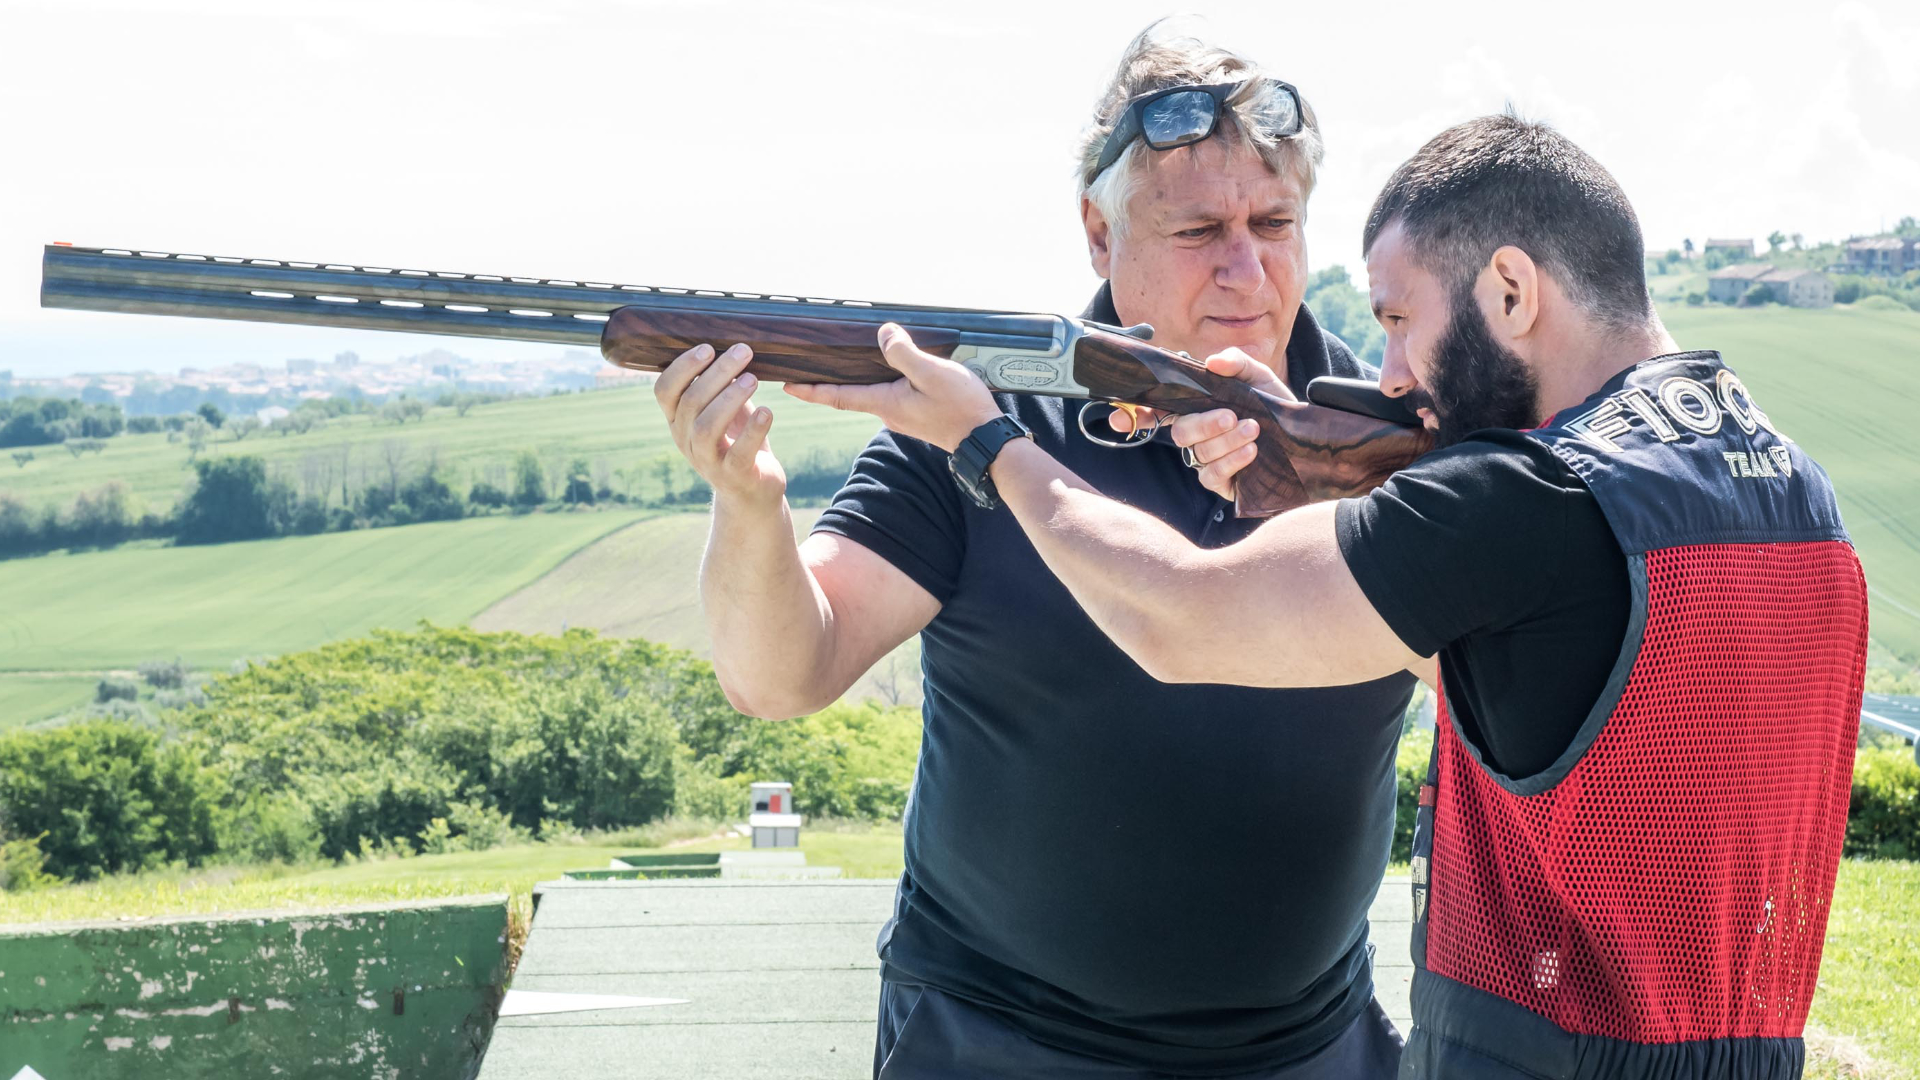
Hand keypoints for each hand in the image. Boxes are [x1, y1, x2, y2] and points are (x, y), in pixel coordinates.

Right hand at [653, 341, 785, 508]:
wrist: (753, 492)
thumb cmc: (738, 441)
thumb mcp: (725, 411)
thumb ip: (722, 385)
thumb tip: (730, 343)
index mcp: (678, 421)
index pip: (664, 391)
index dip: (682, 367)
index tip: (708, 347)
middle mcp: (686, 441)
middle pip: (691, 402)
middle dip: (716, 373)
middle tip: (743, 352)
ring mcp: (707, 461)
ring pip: (706, 426)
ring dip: (730, 398)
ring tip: (753, 379)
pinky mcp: (734, 476)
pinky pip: (739, 452)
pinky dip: (753, 430)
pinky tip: (768, 411)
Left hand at [784, 323, 1002, 451]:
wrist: (985, 438)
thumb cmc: (960, 408)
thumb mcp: (931, 373)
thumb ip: (904, 353)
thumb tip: (883, 334)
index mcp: (885, 402)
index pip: (838, 395)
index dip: (811, 389)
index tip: (786, 385)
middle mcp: (888, 411)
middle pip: (849, 393)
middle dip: (825, 382)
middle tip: (803, 369)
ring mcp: (902, 413)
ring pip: (869, 392)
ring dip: (849, 380)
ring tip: (835, 364)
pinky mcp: (916, 412)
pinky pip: (888, 392)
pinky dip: (874, 380)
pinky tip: (880, 368)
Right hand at [1112, 348, 1293, 501]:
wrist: (1305, 438)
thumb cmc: (1275, 405)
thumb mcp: (1259, 377)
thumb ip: (1237, 363)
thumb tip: (1212, 362)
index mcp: (1197, 408)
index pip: (1156, 412)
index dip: (1133, 415)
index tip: (1117, 417)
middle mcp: (1197, 436)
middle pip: (1179, 432)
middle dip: (1203, 423)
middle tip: (1231, 415)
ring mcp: (1207, 461)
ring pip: (1197, 453)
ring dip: (1224, 440)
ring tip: (1253, 429)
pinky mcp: (1222, 483)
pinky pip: (1213, 475)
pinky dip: (1231, 461)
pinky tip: (1251, 451)